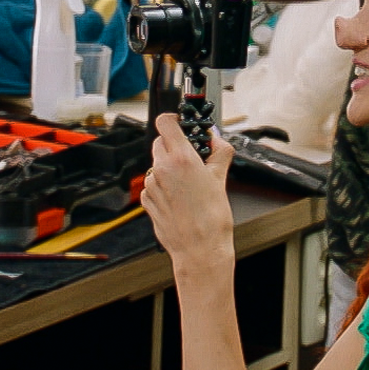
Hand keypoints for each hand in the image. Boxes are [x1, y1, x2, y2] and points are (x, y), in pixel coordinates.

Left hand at [141, 113, 235, 280]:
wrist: (200, 250)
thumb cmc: (211, 220)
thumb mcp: (221, 179)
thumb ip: (219, 153)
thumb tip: (218, 142)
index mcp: (180, 159)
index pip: (165, 122)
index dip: (173, 119)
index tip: (181, 123)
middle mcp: (161, 169)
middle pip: (160, 142)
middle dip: (174, 145)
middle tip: (192, 157)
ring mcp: (151, 185)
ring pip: (156, 164)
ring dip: (169, 167)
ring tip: (188, 184)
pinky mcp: (147, 200)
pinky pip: (153, 183)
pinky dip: (163, 185)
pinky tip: (180, 198)